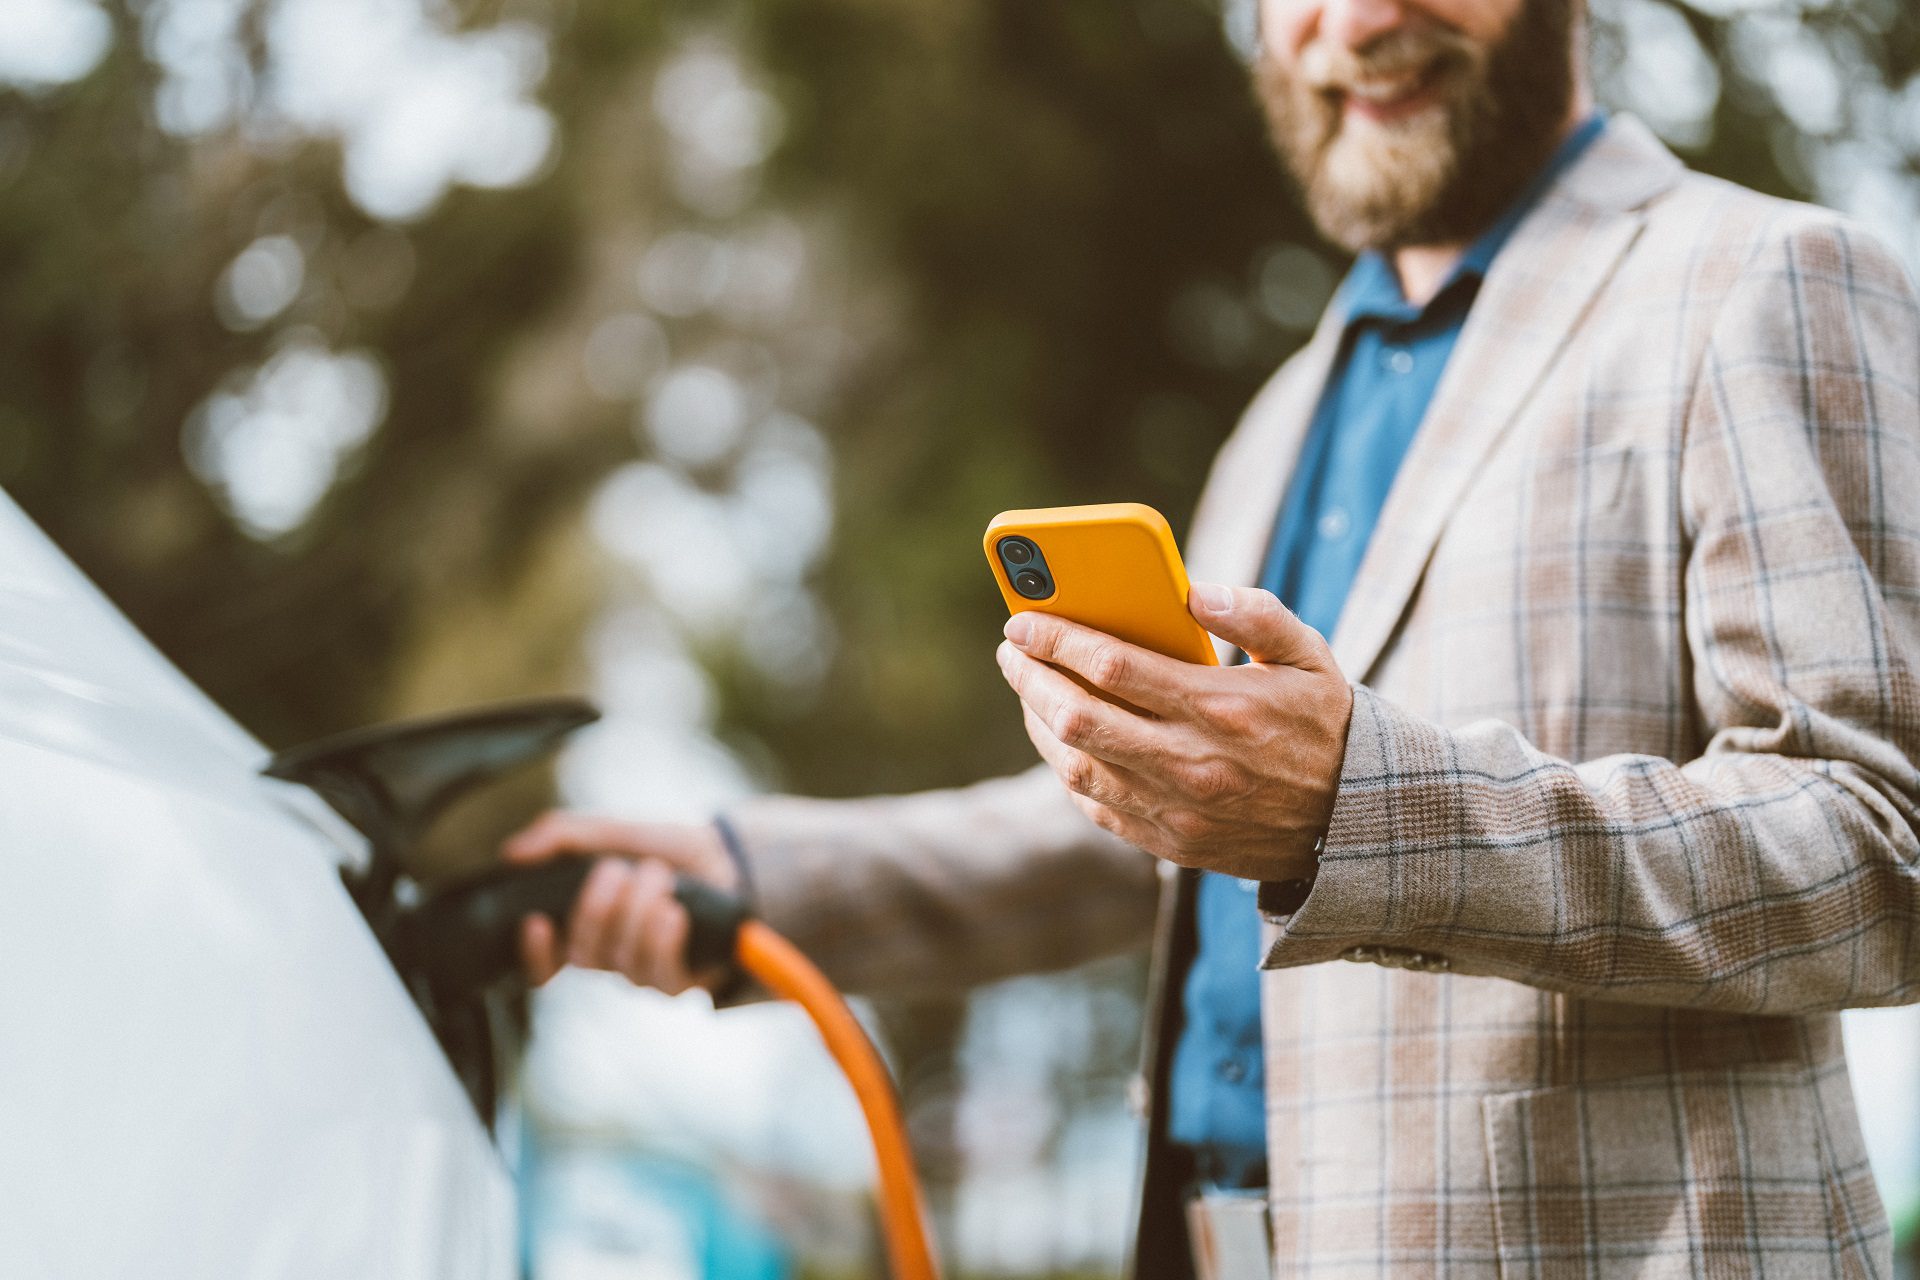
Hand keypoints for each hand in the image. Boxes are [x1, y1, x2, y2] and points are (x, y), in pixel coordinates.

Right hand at [501, 812, 739, 993]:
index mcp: (583, 929)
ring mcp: (643, 971)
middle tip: (615, 869)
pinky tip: (671, 911)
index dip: (534, 954)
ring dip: (637, 912)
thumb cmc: (658, 846)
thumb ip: (559, 836)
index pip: (543, 966)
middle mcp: (609, 956)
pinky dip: (664, 940)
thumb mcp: (606, 831)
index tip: (535, 923)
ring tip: (656, 873)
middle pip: (583, 958)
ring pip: (624, 963)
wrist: (721, 852)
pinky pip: (662, 977)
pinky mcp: (680, 978)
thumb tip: (511, 852)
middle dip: (596, 911)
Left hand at [995, 582, 1351, 881]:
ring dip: (1038, 722)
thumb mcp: (1307, 655)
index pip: (1113, 665)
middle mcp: (1192, 764)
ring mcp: (1177, 811)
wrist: (1353, 823)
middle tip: (1012, 649)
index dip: (1057, 639)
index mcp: (1221, 707)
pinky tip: (1058, 736)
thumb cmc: (1324, 724)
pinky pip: (1096, 805)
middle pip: (1078, 717)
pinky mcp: (1170, 843)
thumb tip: (1192, 590)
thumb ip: (1253, 613)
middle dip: (1031, 677)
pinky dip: (1066, 767)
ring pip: (1075, 766)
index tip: (1024, 620)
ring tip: (1029, 688)